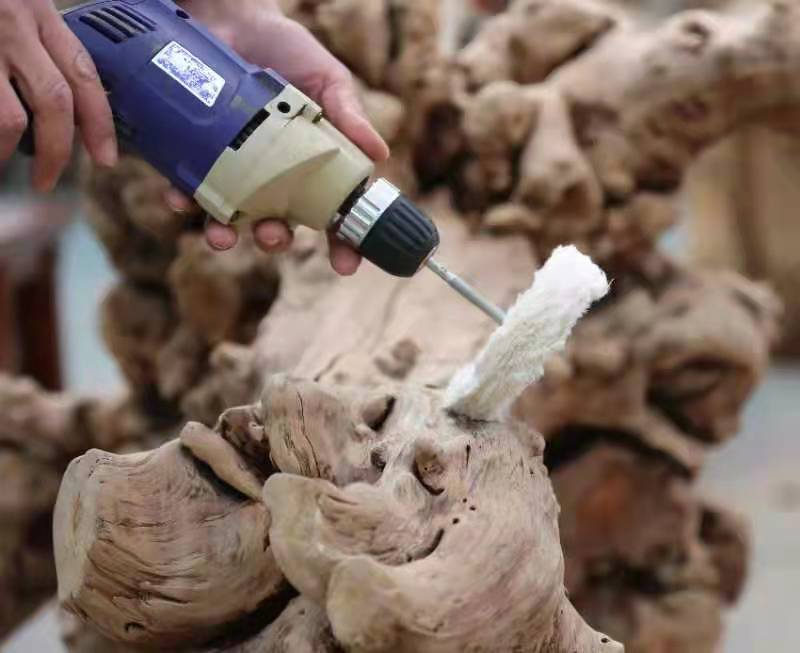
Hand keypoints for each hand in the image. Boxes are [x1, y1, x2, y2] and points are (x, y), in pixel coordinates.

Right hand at [0, 0, 116, 190]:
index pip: (84, 73)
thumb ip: (37, 43)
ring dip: (4, 151)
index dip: (100, 122)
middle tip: (47, 179)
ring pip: (8, 119)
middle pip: (54, 102)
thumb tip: (63, 109)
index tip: (106, 159)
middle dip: (56, 150)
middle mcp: (12, 22)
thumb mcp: (14, 6)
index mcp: (36, 10)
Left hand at [171, 3, 389, 274]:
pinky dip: (183, 198)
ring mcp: (235, 168)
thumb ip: (350, 115)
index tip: (345, 264)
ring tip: (222, 235)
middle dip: (276, 240)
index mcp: (312, 167)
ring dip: (226, 235)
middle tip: (275, 237)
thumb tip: (379, 154)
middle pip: (279, 225)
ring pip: (232, 217)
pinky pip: (189, 187)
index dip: (342, 243)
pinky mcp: (198, 154)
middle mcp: (274, 176)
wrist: (235, 17)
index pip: (333, 214)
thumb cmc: (290, 50)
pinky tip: (180, 198)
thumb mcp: (328, 80)